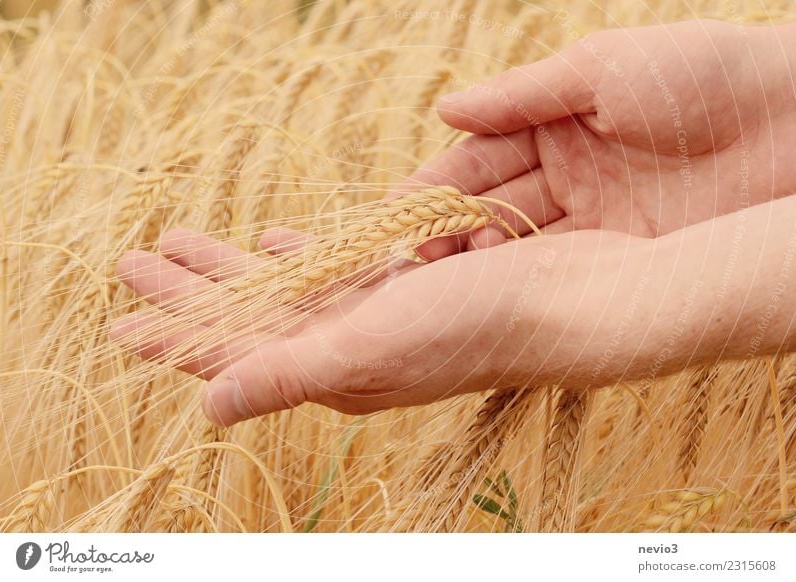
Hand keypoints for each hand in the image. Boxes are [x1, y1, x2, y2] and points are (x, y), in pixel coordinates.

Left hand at [113, 226, 658, 425]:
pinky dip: (299, 254)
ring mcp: (374, 317)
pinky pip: (332, 269)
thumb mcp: (372, 349)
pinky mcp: (401, 288)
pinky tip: (280, 237)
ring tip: (187, 241)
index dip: (173, 336)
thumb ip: (287, 374)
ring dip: (233, 268)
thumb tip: (208, 405)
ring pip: (282, 290)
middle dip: (189, 292)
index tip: (121, 319)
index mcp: (331, 370)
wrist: (571, 302)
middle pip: (246, 318)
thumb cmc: (477, 327)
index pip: (230, 354)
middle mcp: (347, 349)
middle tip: (134, 261)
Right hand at [402, 19, 795, 258]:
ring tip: (438, 280)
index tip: (394, 213)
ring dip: (478, 262)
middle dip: (446, 232)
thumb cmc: (699, 75)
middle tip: (410, 260)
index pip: (478, 158)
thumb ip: (520, 97)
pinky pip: (564, 267)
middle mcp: (568, 172)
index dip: (435, 185)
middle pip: (490, 207)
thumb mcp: (599, 70)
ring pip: (519, 243)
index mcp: (555, 121)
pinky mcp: (626, 252)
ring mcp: (595, 216)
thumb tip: (444, 111)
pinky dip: (526, 279)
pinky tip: (493, 289)